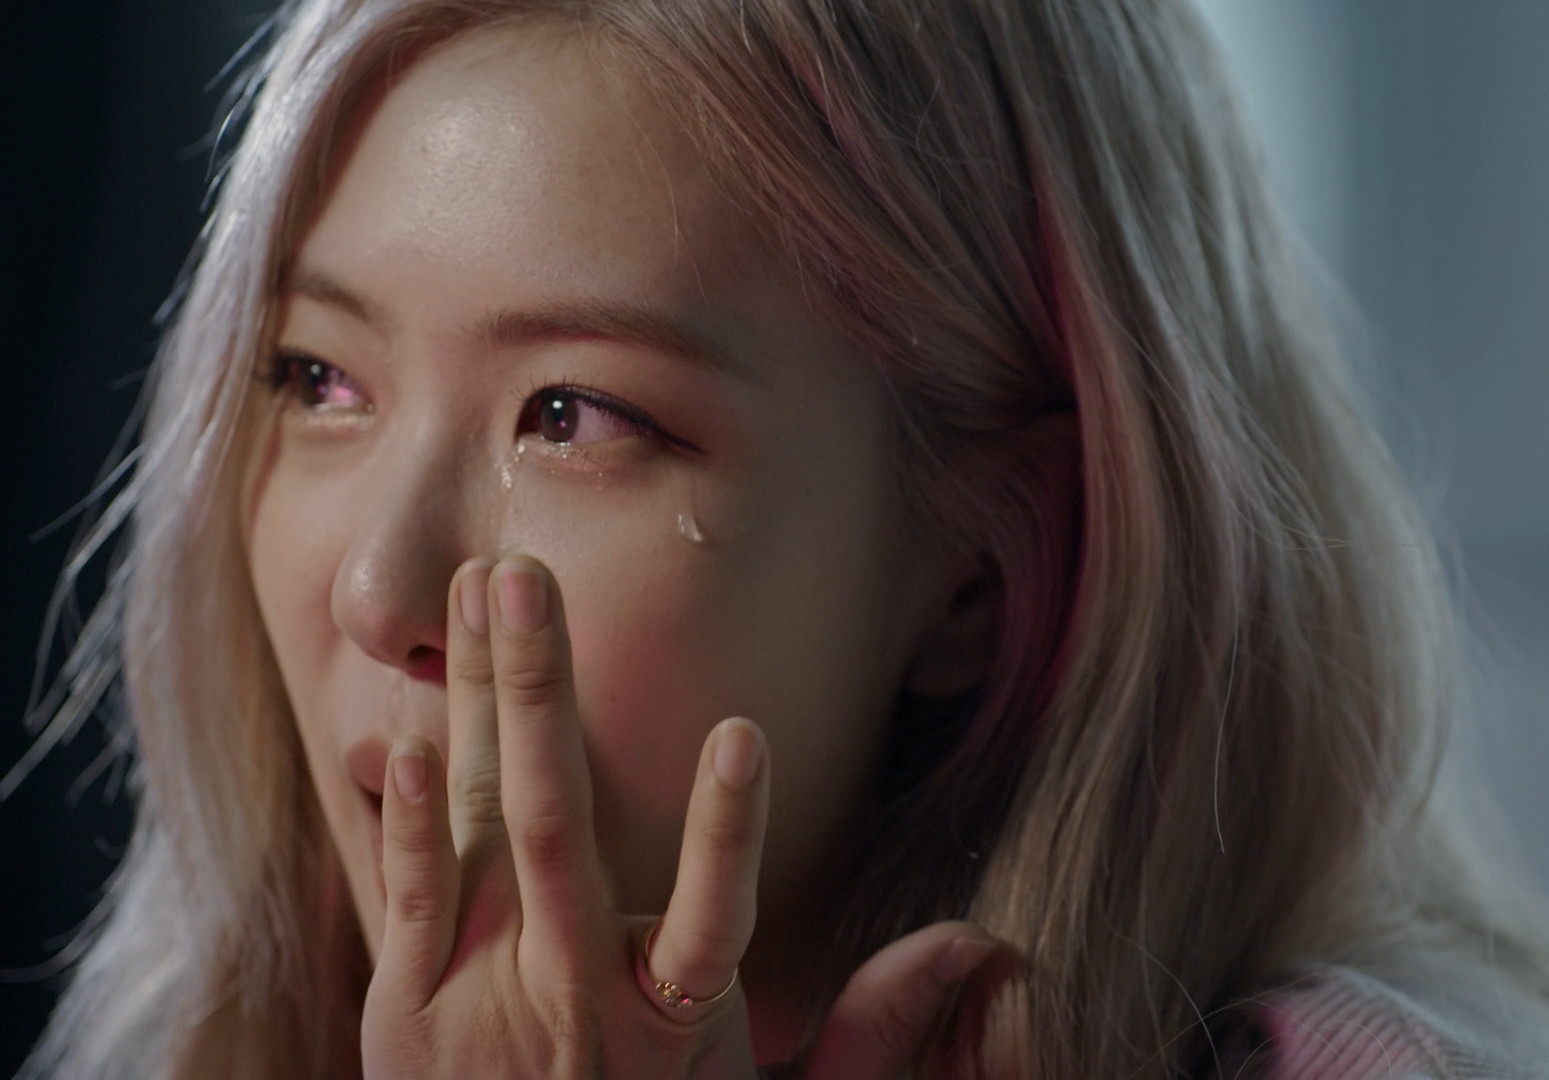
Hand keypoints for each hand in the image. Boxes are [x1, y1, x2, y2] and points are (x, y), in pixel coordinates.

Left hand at [361, 554, 1009, 1078]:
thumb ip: (876, 1029)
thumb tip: (984, 945)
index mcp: (675, 1025)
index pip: (713, 919)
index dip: (731, 829)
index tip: (744, 733)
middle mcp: (573, 1003)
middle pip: (559, 832)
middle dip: (543, 693)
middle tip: (526, 574)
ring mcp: (481, 1001)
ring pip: (483, 834)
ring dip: (480, 707)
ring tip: (480, 592)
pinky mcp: (405, 1013)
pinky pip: (406, 901)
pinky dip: (406, 817)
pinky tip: (406, 730)